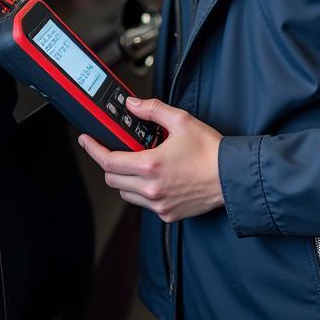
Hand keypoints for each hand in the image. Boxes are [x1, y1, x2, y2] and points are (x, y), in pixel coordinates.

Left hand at [78, 98, 223, 223]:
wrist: (232, 177)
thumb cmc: (210, 151)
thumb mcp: (181, 121)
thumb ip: (153, 111)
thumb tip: (132, 105)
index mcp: (151, 165)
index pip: (109, 161)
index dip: (93, 149)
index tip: (87, 140)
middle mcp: (152, 188)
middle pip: (112, 178)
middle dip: (109, 162)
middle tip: (115, 148)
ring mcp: (159, 204)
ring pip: (125, 193)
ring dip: (124, 178)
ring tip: (138, 163)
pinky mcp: (167, 214)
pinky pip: (143, 204)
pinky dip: (141, 191)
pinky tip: (154, 178)